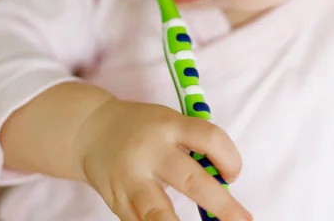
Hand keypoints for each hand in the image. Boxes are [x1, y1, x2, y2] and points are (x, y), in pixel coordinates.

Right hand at [75, 99, 251, 220]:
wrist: (90, 130)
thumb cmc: (142, 128)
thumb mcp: (167, 122)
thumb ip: (191, 146)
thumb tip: (223, 185)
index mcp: (169, 125)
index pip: (209, 138)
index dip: (230, 157)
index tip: (233, 175)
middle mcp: (150, 151)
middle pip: (190, 180)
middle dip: (221, 204)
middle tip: (242, 220)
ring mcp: (131, 178)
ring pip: (159, 212)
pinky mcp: (117, 200)